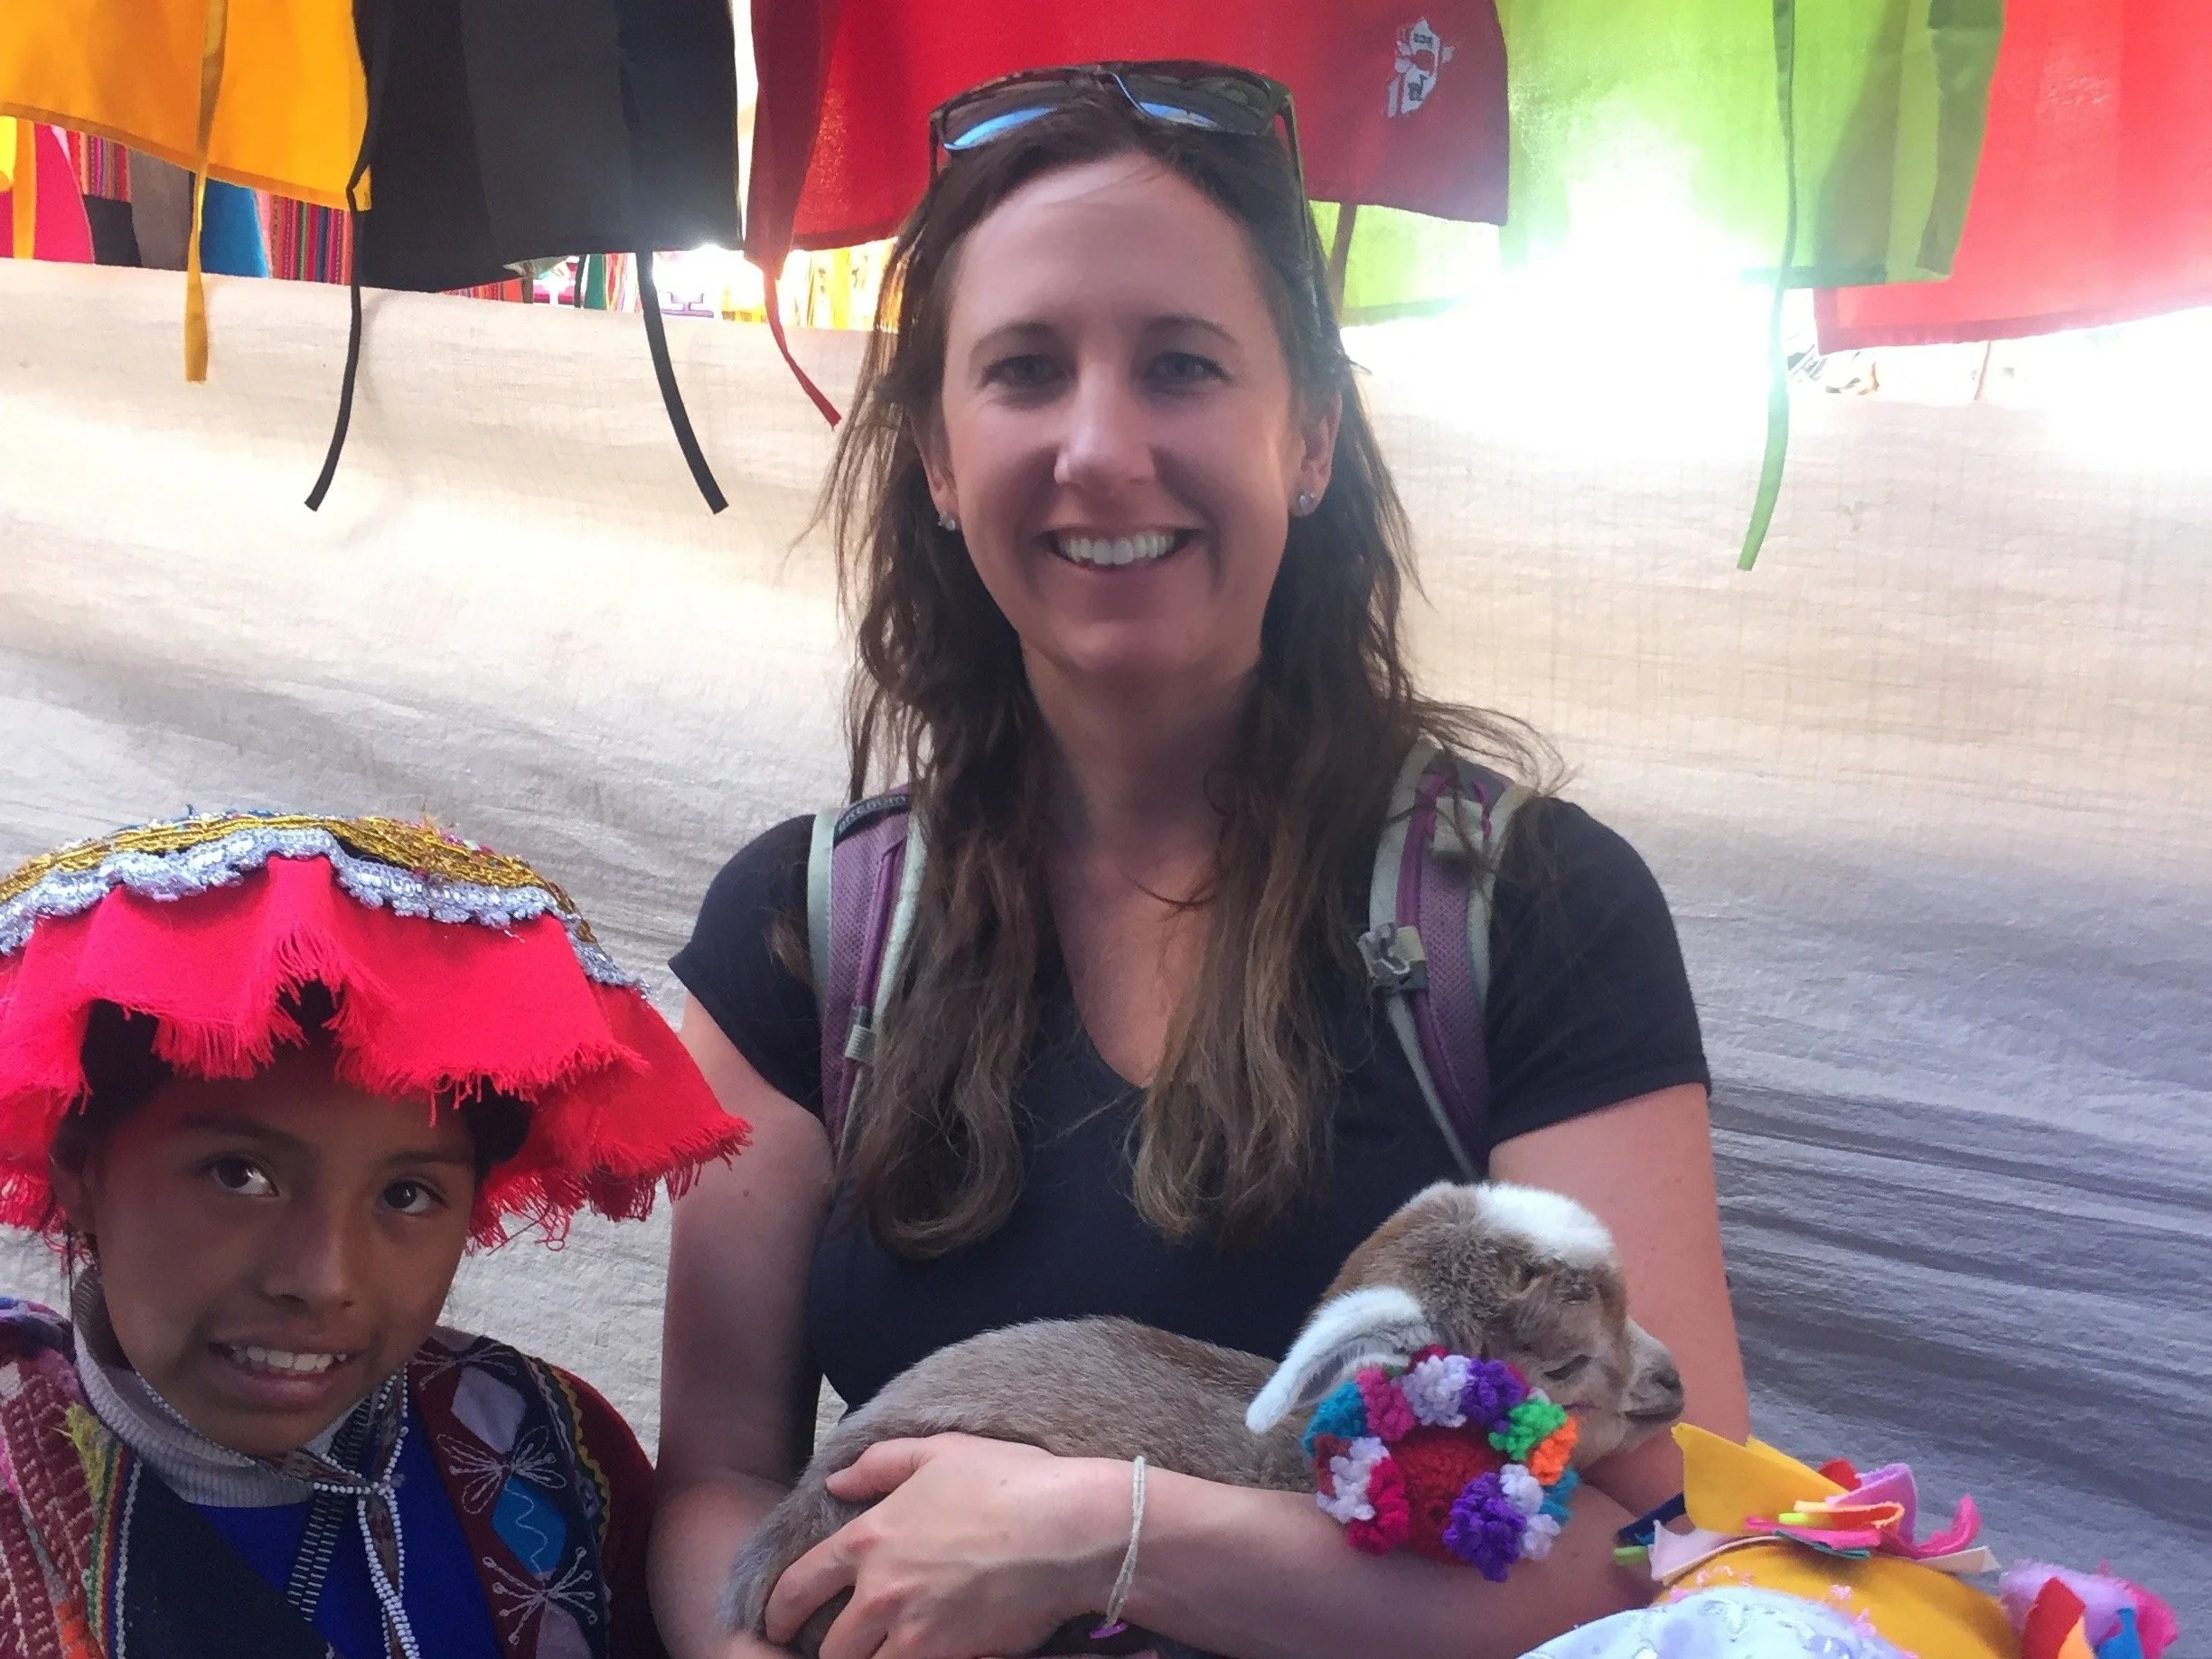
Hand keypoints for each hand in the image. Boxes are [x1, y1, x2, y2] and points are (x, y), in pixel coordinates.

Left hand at [763, 1435, 1130, 1658]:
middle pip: (830, 1646)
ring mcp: (911, 1631)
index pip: (800, 1585)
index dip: (779, 1610)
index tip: (775, 1623)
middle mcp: (880, 1590)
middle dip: (830, 1651)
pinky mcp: (946, 1658)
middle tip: (839, 1649)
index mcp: (870, 1537)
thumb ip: (881, 1464)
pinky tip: (923, 1656)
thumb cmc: (1010, 1482)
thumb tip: (836, 1482)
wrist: (1068, 1531)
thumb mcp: (940, 1452)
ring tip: (878, 1655)